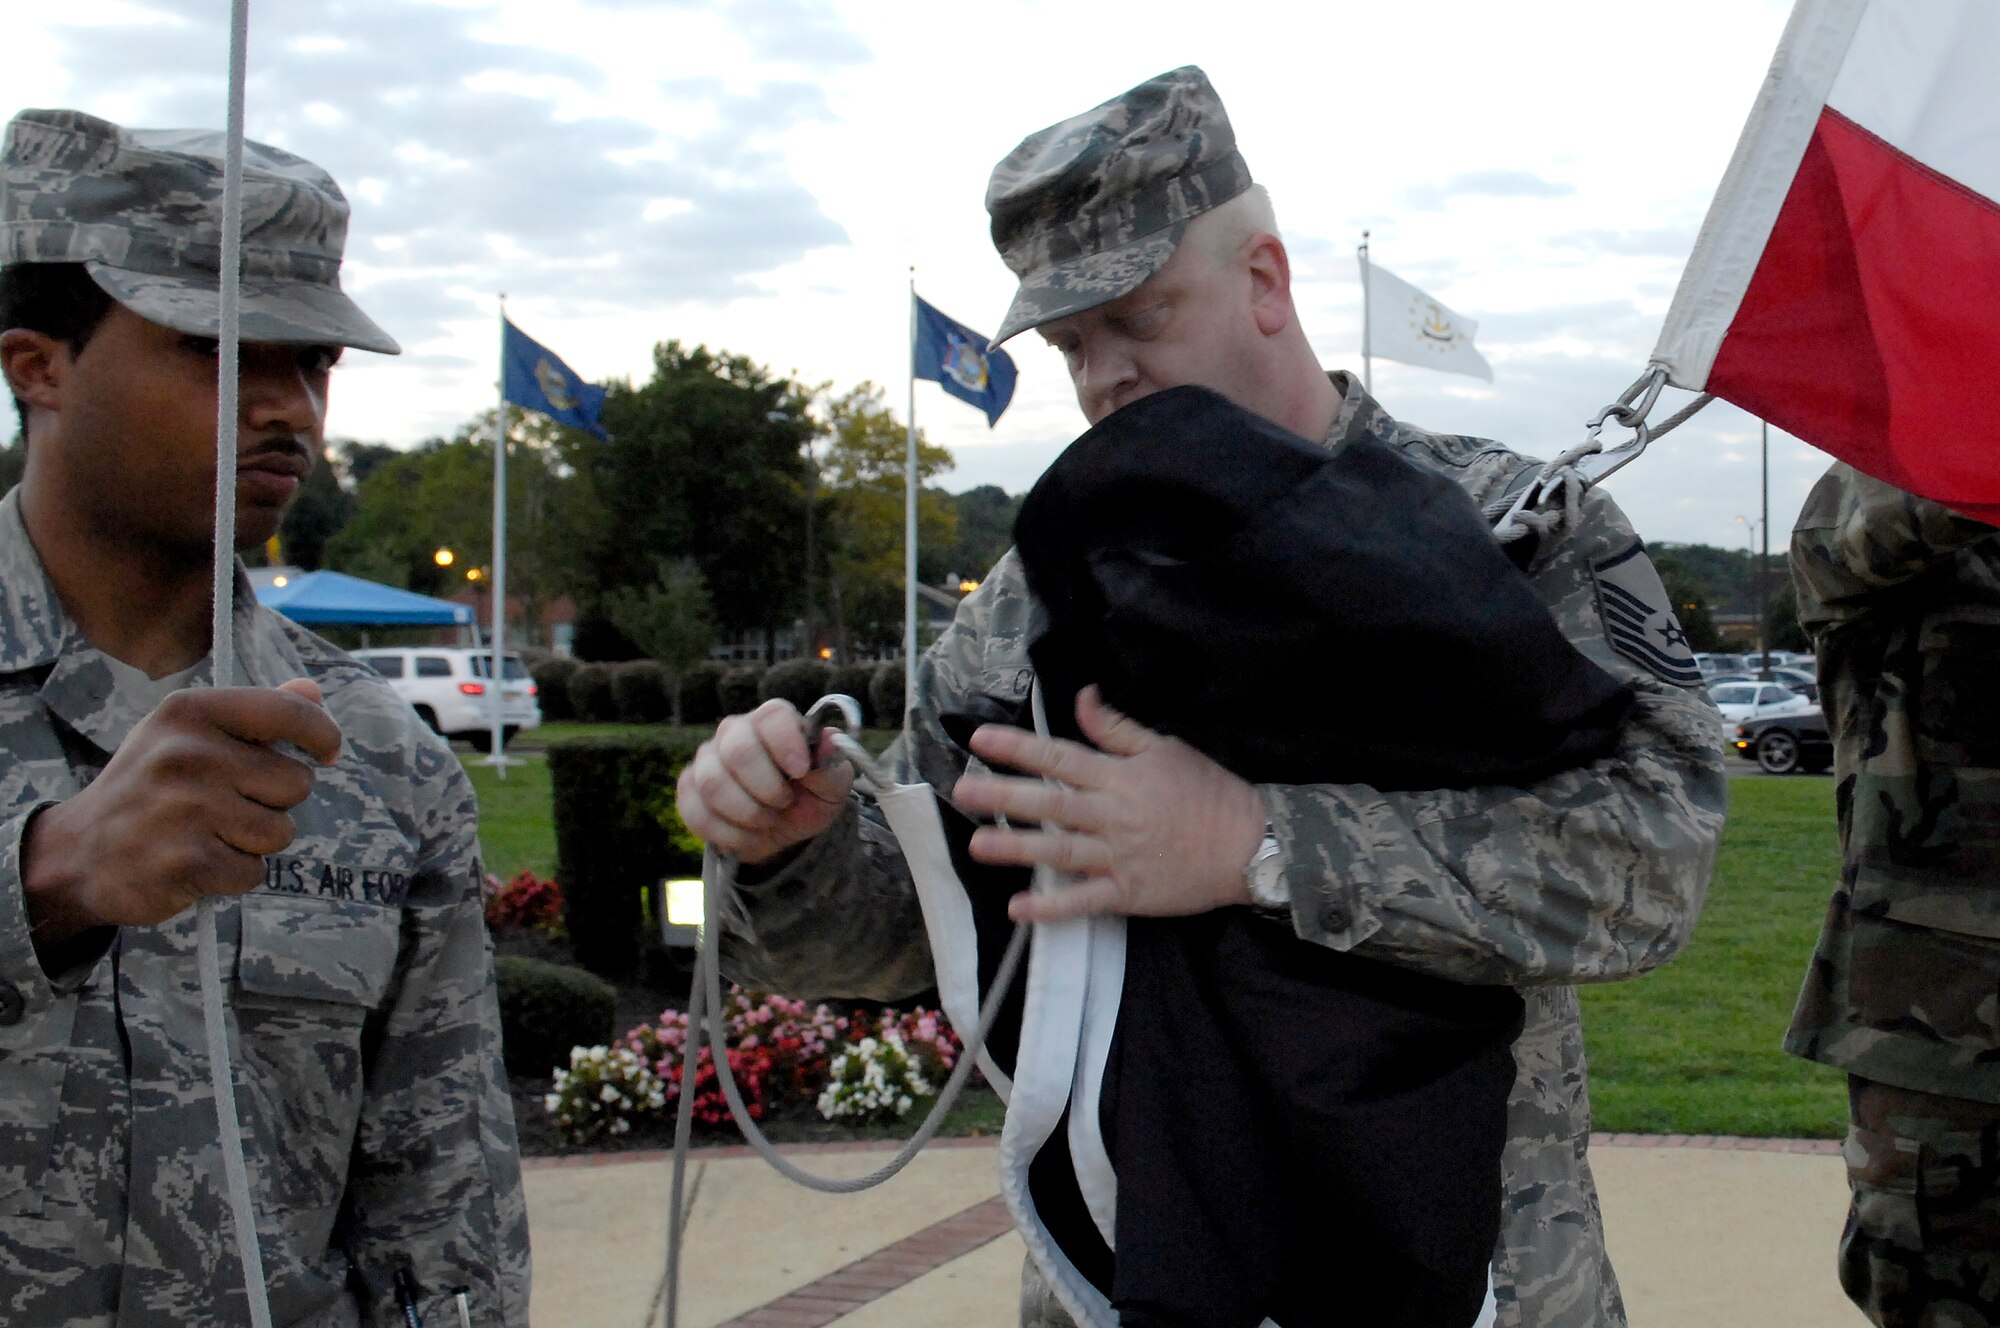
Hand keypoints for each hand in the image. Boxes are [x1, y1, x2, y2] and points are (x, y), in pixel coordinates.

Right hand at [23, 678, 343, 946]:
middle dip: (273, 802)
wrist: (77, 852)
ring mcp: (186, 809)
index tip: (327, 752)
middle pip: (296, 783)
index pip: (288, 712)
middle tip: (225, 806)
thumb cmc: (150, 787)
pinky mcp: (186, 861)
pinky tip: (196, 861)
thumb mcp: (187, 735)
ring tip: (208, 833)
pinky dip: (233, 875)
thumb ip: (256, 714)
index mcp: (189, 712)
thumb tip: (314, 691)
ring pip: (280, 832)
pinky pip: (253, 871)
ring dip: (254, 842)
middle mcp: (187, 754)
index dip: (321, 734)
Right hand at [676, 699, 855, 863]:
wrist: (783, 829)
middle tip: (784, 803)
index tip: (800, 771)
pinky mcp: (688, 788)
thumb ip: (831, 765)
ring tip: (768, 820)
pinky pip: (696, 812)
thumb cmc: (809, 797)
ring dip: (747, 813)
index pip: (772, 716)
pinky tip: (748, 834)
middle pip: (737, 750)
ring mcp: (707, 759)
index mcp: (773, 722)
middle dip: (766, 788)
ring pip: (713, 784)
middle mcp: (735, 731)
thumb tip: (830, 740)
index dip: (786, 743)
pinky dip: (728, 833)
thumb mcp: (832, 787)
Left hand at [953, 685, 1265, 923]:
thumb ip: (1116, 728)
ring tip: (977, 845)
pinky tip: (1019, 909)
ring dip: (1017, 848)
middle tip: (963, 792)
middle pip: (1051, 804)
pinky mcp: (1129, 893)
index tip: (979, 741)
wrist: (1250, 845)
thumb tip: (1082, 696)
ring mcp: (1120, 857)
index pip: (1060, 758)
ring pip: (1061, 851)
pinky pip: (1085, 902)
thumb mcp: (1165, 748)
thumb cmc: (1208, 792)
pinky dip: (1052, 907)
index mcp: (1121, 777)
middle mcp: (1114, 816)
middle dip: (1005, 796)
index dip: (1018, 748)